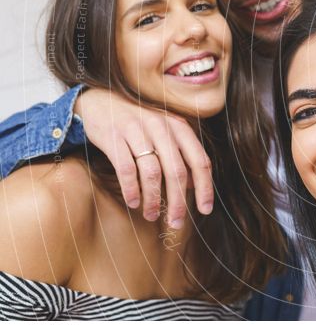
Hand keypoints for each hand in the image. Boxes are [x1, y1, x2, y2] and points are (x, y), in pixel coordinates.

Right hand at [75, 89, 213, 226]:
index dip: (205, 188)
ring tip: (151, 215)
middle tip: (175, 222)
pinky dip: (131, 189)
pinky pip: (126, 169)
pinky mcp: (114, 136)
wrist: (101, 102)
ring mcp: (137, 130)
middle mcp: (162, 127)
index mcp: (179, 127)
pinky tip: (133, 202)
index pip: (200, 161)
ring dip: (153, 199)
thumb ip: (181, 155)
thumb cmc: (139, 124)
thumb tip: (194, 186)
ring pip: (152, 173)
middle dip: (178, 202)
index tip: (205, 210)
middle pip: (177, 171)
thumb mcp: (165, 133)